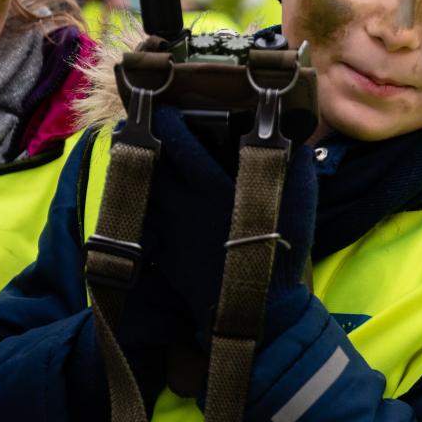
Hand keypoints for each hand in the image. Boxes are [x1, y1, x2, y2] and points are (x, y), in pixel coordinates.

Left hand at [141, 106, 316, 344]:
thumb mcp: (300, 208)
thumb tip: (297, 144)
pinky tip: (128, 200)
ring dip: (129, 172)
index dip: (169, 124)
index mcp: (213, 189)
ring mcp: (170, 233)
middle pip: (151, 165)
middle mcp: (184, 206)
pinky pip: (140, 228)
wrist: (256, 311)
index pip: (184, 146)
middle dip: (138, 143)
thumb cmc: (279, 257)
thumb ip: (297, 171)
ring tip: (121, 153)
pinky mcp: (164, 257)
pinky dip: (130, 211)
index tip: (161, 109)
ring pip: (140, 194)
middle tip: (128, 125)